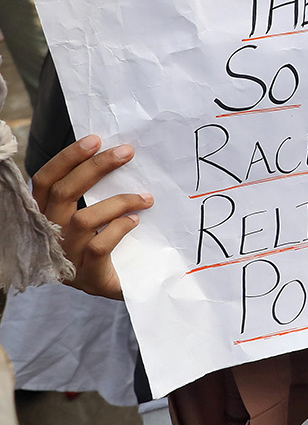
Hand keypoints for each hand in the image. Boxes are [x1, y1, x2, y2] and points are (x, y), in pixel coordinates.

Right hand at [31, 136, 150, 299]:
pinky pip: (99, 245)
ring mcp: (66, 258)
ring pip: (83, 219)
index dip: (67, 158)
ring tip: (146, 197)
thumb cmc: (114, 242)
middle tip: (126, 152)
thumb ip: (99, 190)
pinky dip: (119, 228)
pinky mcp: (88, 276)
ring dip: (119, 201)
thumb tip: (118, 152)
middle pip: (63, 193)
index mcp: (47, 216)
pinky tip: (136, 221)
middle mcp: (50, 236)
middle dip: (95, 168)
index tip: (95, 139)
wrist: (132, 285)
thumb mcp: (100, 214)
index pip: (45, 180)